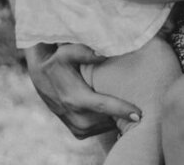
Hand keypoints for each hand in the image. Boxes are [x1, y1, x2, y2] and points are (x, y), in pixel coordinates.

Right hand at [24, 43, 138, 138]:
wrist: (41, 76)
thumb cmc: (57, 61)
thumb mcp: (67, 52)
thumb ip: (85, 52)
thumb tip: (103, 52)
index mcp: (75, 98)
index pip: (104, 107)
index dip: (123, 110)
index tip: (140, 113)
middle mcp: (76, 117)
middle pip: (109, 120)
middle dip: (124, 115)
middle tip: (142, 104)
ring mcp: (76, 127)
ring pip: (106, 126)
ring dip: (117, 118)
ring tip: (130, 106)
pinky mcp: (77, 132)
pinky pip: (100, 130)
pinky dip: (109, 122)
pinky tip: (115, 110)